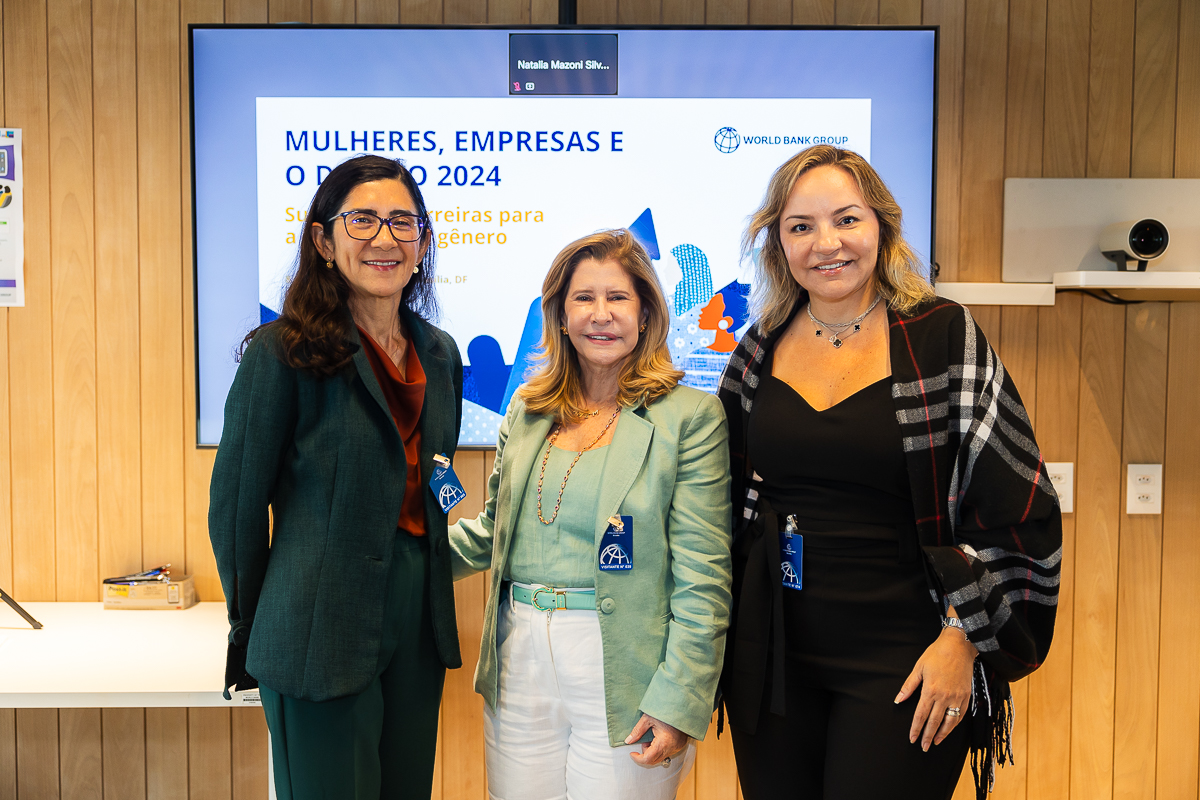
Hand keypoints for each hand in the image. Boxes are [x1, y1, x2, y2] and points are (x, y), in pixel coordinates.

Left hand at [624, 714, 687, 765]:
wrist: (681, 708)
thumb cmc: (665, 711)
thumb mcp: (648, 718)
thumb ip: (637, 731)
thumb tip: (628, 740)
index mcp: (663, 742)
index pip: (648, 759)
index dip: (638, 758)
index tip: (632, 754)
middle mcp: (671, 748)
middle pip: (654, 761)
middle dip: (645, 754)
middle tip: (644, 741)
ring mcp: (676, 748)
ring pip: (660, 758)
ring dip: (652, 752)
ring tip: (652, 737)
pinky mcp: (679, 745)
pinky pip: (667, 753)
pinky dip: (660, 749)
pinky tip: (659, 738)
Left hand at [894, 627, 976, 750]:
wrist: (958, 646)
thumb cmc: (937, 654)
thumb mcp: (918, 668)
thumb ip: (909, 686)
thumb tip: (899, 699)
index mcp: (930, 690)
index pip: (921, 715)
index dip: (916, 729)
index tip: (912, 738)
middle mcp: (945, 697)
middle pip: (934, 722)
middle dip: (927, 736)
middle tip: (923, 746)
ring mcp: (957, 697)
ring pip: (950, 722)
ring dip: (942, 734)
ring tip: (935, 742)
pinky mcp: (966, 696)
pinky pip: (961, 715)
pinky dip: (955, 724)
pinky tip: (949, 728)